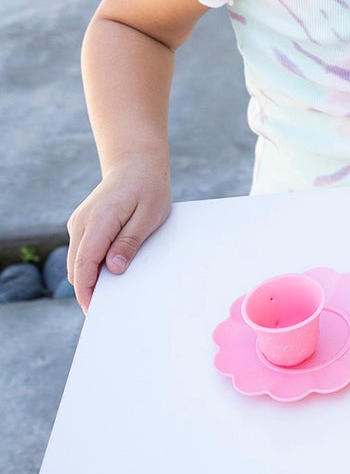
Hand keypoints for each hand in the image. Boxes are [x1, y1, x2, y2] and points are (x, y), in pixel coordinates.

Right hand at [67, 156, 170, 311]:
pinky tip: (111, 272)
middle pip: (77, 267)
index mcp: (99, 220)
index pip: (84, 264)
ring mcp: (79, 223)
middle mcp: (82, 223)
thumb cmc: (148, 187)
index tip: (95, 310)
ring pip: (78, 261)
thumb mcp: (149, 215)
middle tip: (109, 309)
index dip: (87, 290)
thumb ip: (130, 242)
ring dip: (91, 277)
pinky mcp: (83, 224)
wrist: (136, 164)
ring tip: (113, 294)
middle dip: (89, 289)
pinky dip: (92, 264)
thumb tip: (114, 269)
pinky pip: (83, 251)